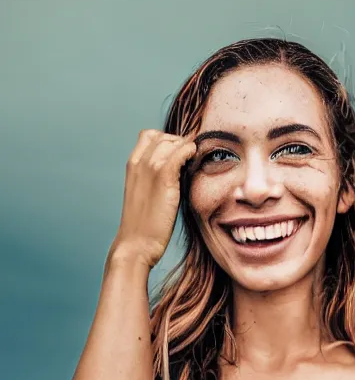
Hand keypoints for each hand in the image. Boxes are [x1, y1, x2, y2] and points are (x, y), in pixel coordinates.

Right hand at [110, 129, 196, 268]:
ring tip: (194, 165)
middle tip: (191, 163)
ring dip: (187, 150)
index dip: (168, 141)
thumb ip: (157, 177)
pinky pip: (181, 152)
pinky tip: (195, 163)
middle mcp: (139, 162)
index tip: (179, 156)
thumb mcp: (146, 193)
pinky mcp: (163, 178)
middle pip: (164, 136)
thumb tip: (180, 167)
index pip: (150, 135)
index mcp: (132, 164)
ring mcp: (150, 168)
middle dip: (180, 145)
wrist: (136, 244)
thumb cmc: (145, 223)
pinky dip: (191, 152)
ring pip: (173, 141)